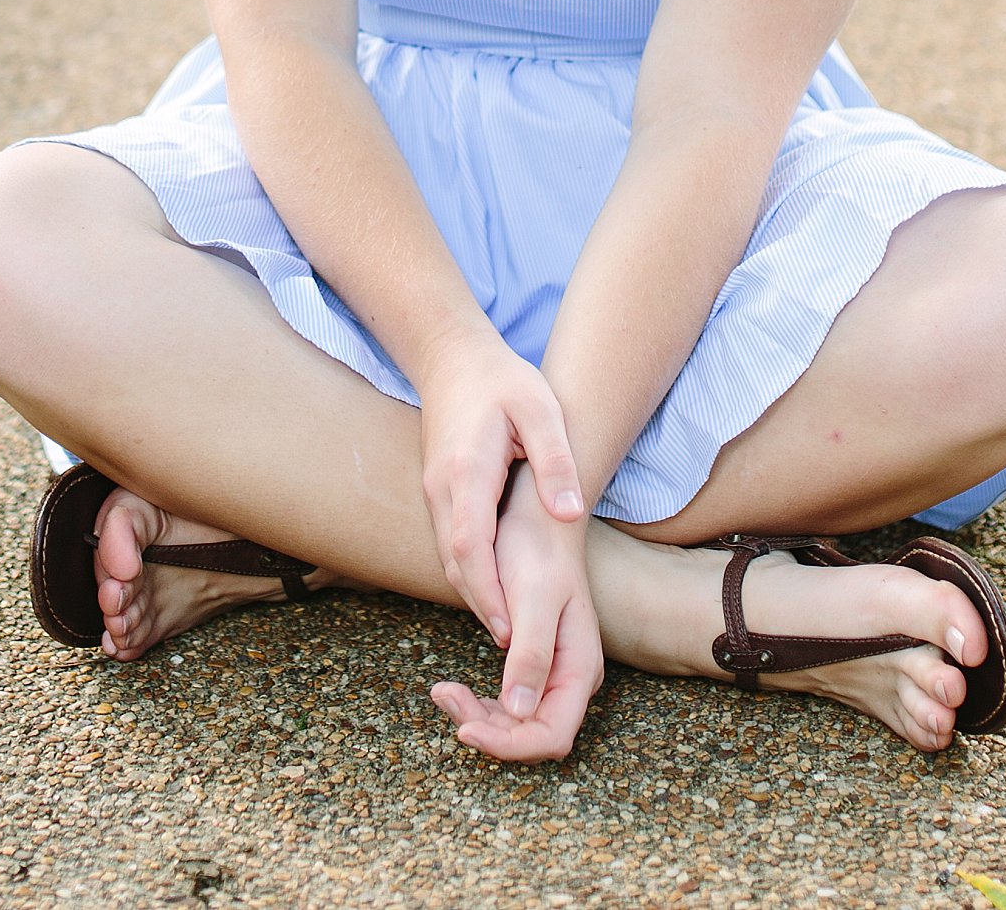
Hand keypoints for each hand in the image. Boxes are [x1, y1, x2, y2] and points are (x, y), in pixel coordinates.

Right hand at [413, 330, 588, 646]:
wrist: (452, 358)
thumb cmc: (503, 381)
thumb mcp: (540, 409)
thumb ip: (555, 461)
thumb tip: (570, 514)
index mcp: (467, 471)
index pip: (472, 544)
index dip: (490, 590)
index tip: (512, 628)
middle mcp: (442, 489)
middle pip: (457, 563)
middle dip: (485, 606)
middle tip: (517, 647)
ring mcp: (435, 493)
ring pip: (450, 559)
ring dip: (477, 595)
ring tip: (512, 633)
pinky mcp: (438, 494)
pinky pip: (451, 545)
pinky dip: (471, 575)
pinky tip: (497, 594)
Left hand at [430, 472, 602, 761]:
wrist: (534, 512)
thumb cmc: (536, 548)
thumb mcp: (533, 598)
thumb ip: (532, 655)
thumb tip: (520, 712)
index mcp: (579, 666)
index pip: (551, 735)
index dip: (509, 744)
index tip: (465, 728)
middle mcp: (571, 676)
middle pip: (532, 736)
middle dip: (489, 731)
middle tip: (444, 696)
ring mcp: (553, 671)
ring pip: (518, 724)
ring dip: (479, 718)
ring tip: (442, 691)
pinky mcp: (532, 662)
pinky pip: (509, 703)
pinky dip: (480, 703)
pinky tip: (452, 687)